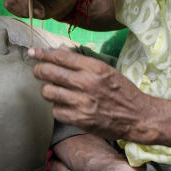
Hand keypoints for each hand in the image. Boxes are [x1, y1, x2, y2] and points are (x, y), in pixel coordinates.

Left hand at [31, 47, 155, 141]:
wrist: (138, 117)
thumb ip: (82, 62)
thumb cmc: (122, 91)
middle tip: (38, 71)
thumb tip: (59, 51)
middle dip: (38, 70)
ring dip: (47, 90)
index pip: (60, 56)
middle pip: (49, 72)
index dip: (43, 53)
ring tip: (52, 90)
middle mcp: (86, 83)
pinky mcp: (80, 120)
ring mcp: (82, 102)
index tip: (33, 52)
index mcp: (94, 67)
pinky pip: (56, 111)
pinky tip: (64, 105)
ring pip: (48, 92)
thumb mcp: (106, 70)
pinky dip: (57, 108)